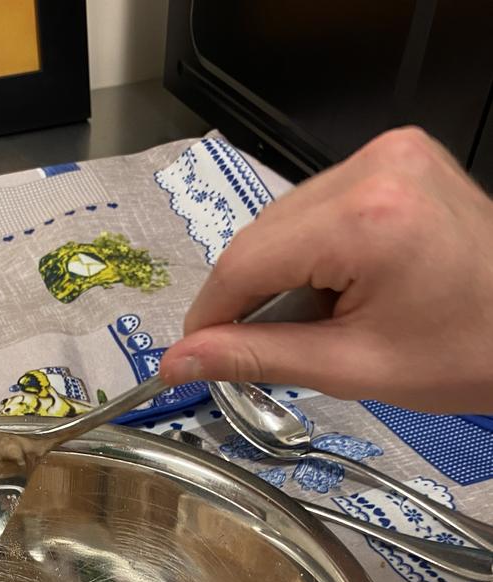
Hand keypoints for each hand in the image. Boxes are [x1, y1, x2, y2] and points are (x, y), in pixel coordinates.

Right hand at [160, 127, 492, 413]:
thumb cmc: (464, 353)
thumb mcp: (350, 366)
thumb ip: (256, 356)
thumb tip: (179, 361)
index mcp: (366, 218)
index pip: (246, 260)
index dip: (211, 313)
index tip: (194, 353)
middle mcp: (376, 166)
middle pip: (263, 234)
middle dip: (248, 296)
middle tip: (255, 349)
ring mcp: (390, 153)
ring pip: (286, 219)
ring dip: (279, 273)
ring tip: (313, 321)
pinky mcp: (398, 157)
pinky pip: (320, 204)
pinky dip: (311, 250)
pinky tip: (333, 289)